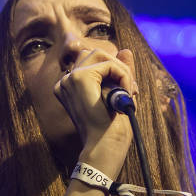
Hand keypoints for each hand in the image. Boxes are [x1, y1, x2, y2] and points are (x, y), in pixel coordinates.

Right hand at [53, 48, 137, 177]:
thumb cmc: (110, 128)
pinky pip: (108, 64)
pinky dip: (123, 75)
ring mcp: (70, 78)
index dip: (114, 70)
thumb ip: (119, 72)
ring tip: (127, 90)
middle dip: (117, 67)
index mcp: (69, 87)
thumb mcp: (118, 95)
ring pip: (101, 55)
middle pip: (95, 53)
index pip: (92, 62)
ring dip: (120, 70)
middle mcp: (65, 81)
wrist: (105, 146)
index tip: (127, 90)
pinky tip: (126, 92)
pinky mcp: (80, 78)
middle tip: (130, 89)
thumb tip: (126, 50)